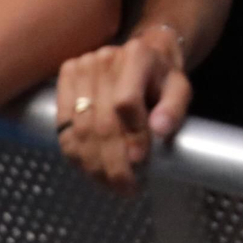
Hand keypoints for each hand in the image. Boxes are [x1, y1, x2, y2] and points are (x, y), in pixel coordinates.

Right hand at [55, 27, 190, 194]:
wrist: (143, 56)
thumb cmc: (162, 78)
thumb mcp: (179, 87)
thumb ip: (174, 108)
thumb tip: (161, 129)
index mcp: (137, 55)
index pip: (126, 102)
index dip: (132, 134)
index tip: (141, 161)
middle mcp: (104, 60)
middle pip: (101, 122)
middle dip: (113, 162)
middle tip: (126, 187)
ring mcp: (80, 69)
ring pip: (80, 130)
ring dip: (93, 165)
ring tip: (110, 185)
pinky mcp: (64, 82)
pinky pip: (63, 129)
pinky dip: (76, 156)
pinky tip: (91, 172)